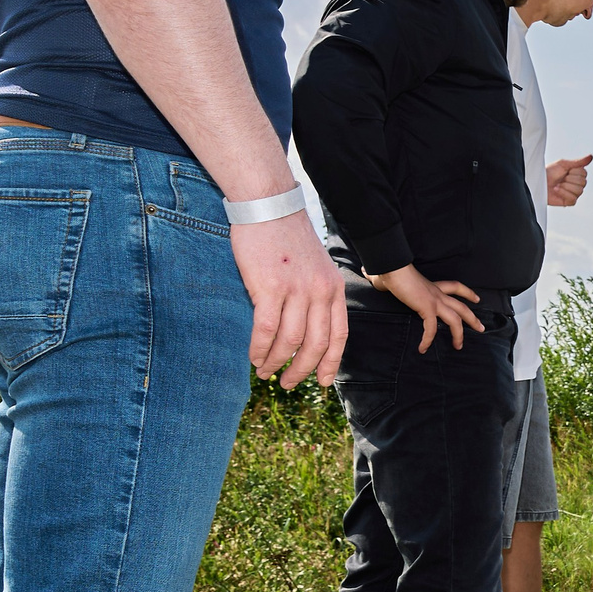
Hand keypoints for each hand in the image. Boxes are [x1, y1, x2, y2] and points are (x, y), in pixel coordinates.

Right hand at [232, 209, 345, 386]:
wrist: (269, 208)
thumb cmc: (288, 239)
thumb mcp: (316, 267)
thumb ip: (316, 295)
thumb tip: (306, 327)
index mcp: (334, 290)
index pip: (339, 336)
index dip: (330, 362)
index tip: (321, 382)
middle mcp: (320, 293)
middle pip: (316, 344)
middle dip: (302, 370)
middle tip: (288, 383)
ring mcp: (297, 291)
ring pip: (291, 342)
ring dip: (277, 362)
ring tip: (265, 372)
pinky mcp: (270, 287)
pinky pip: (267, 329)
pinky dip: (260, 348)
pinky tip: (253, 357)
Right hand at [367, 263, 483, 352]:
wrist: (391, 267)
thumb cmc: (389, 270)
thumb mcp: (390, 277)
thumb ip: (383, 279)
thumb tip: (368, 273)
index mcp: (432, 286)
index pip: (455, 287)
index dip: (468, 293)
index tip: (477, 299)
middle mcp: (437, 293)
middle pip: (462, 306)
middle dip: (473, 318)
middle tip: (481, 328)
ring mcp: (434, 300)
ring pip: (456, 320)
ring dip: (459, 334)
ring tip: (458, 346)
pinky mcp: (426, 307)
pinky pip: (431, 328)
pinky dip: (427, 340)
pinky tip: (423, 348)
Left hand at [546, 153, 591, 205]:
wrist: (538, 182)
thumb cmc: (549, 173)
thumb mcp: (563, 164)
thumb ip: (578, 162)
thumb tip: (590, 157)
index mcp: (577, 174)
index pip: (584, 173)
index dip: (574, 172)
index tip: (565, 171)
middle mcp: (577, 184)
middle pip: (583, 183)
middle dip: (569, 179)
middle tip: (561, 178)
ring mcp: (574, 193)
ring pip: (579, 191)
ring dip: (565, 186)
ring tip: (557, 185)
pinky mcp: (569, 201)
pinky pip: (573, 199)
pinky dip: (563, 193)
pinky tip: (557, 190)